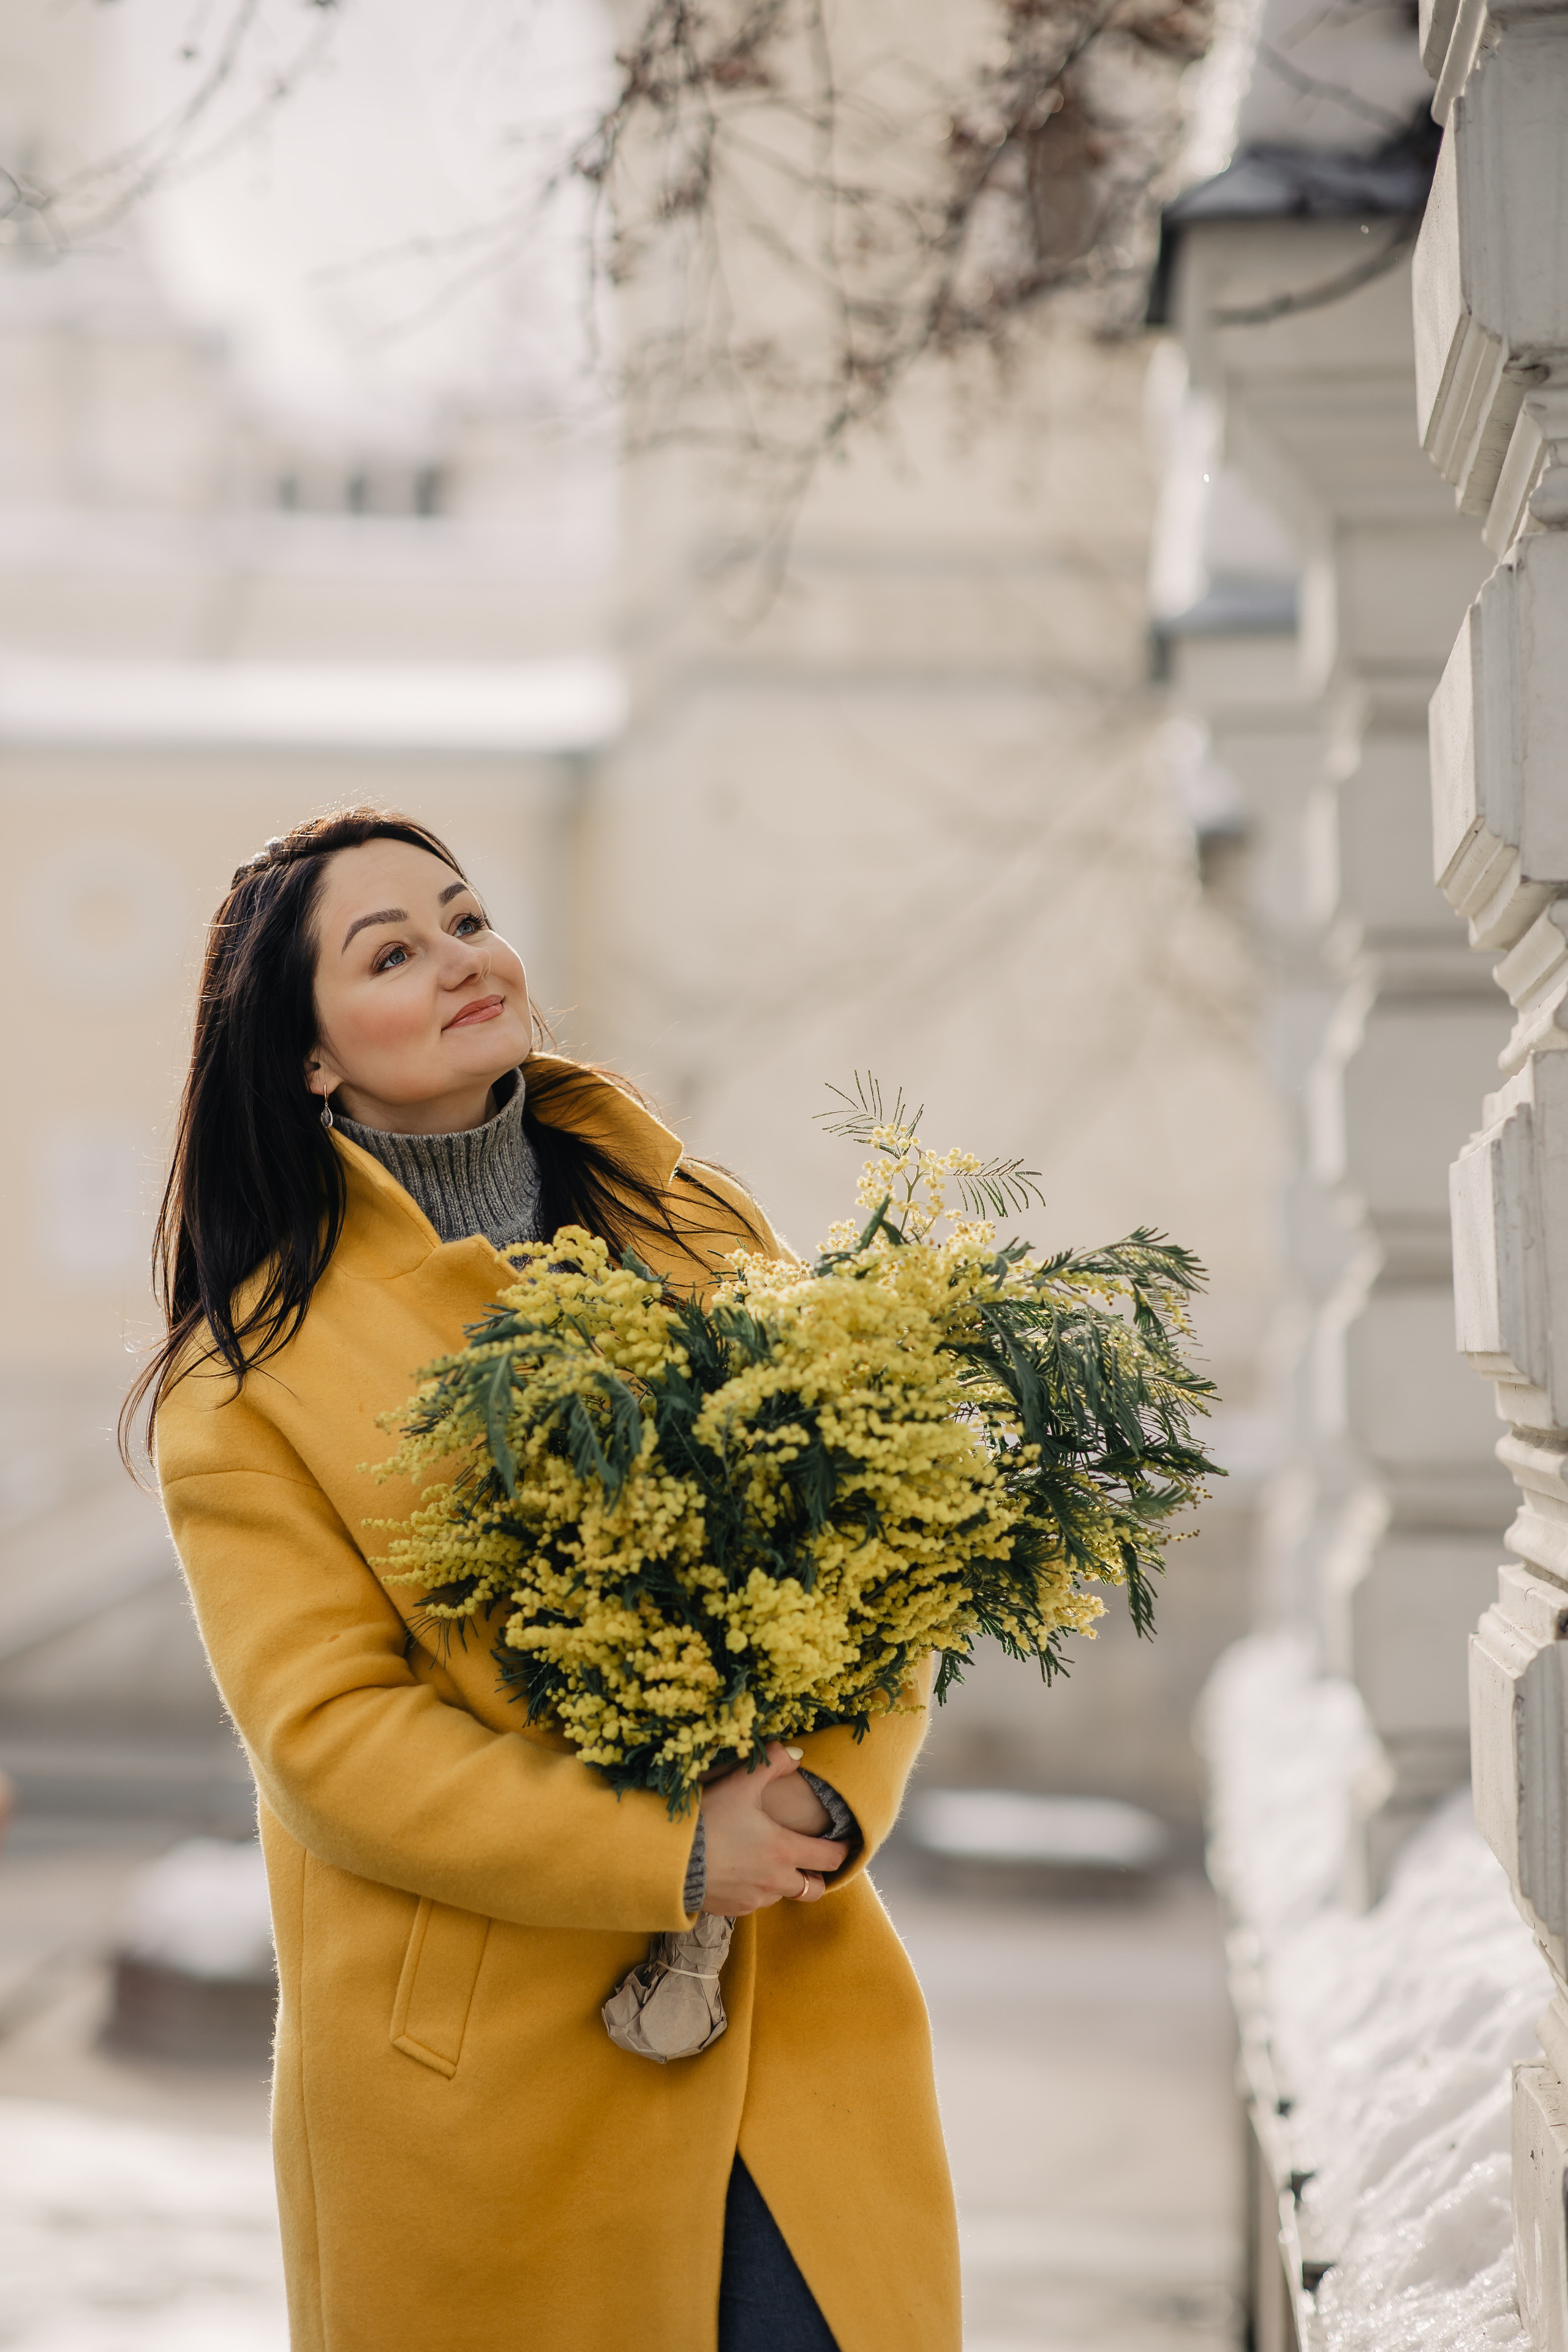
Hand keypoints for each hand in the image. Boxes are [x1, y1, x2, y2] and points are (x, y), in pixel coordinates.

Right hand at [698, 1743, 846, 1916]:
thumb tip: (797, 1752)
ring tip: (771, 1861)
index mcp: (783, 1851)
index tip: (846, 1843)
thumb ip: (771, 1764)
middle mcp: (775, 1882)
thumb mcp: (739, 1784)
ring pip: (782, 1896)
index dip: (843, 1850)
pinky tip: (741, 1870)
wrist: (666, 1860)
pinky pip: (755, 1903)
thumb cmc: (706, 1820)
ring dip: (784, 1882)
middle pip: (813, 1889)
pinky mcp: (732, 1909)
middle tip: (814, 1860)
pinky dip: (756, 1889)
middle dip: (818, 1876)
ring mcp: (753, 1899)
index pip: (830, 1858)